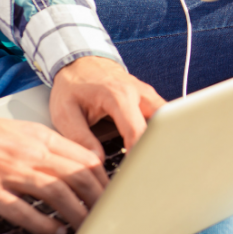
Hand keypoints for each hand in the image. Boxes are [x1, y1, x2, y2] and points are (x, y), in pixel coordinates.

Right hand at [0, 108, 107, 233]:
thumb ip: (43, 147)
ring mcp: (9, 172)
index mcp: (39, 136)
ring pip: (58, 193)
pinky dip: (43, 223)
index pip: (86, 157)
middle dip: (99, 199)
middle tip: (108, 215)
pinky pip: (23, 210)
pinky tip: (54, 232)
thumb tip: (71, 166)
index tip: (112, 194)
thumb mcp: (17, 132)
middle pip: (79, 176)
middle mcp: (29, 152)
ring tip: (87, 229)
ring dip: (78, 214)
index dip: (104, 179)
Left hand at [50, 56, 164, 161]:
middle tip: (148, 172)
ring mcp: (148, 95)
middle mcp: (139, 93)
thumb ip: (80, 138)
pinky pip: (162, 118)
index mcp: (118, 96)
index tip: (136, 173)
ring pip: (167, 121)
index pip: (138, 132)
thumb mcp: (65, 112)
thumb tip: (96, 162)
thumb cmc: (72, 85)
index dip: (140, 155)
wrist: (80, 61)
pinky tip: (151, 150)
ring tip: (151, 163)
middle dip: (157, 150)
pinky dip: (159, 133)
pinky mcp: (150, 99)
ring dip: (161, 140)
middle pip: (161, 126)